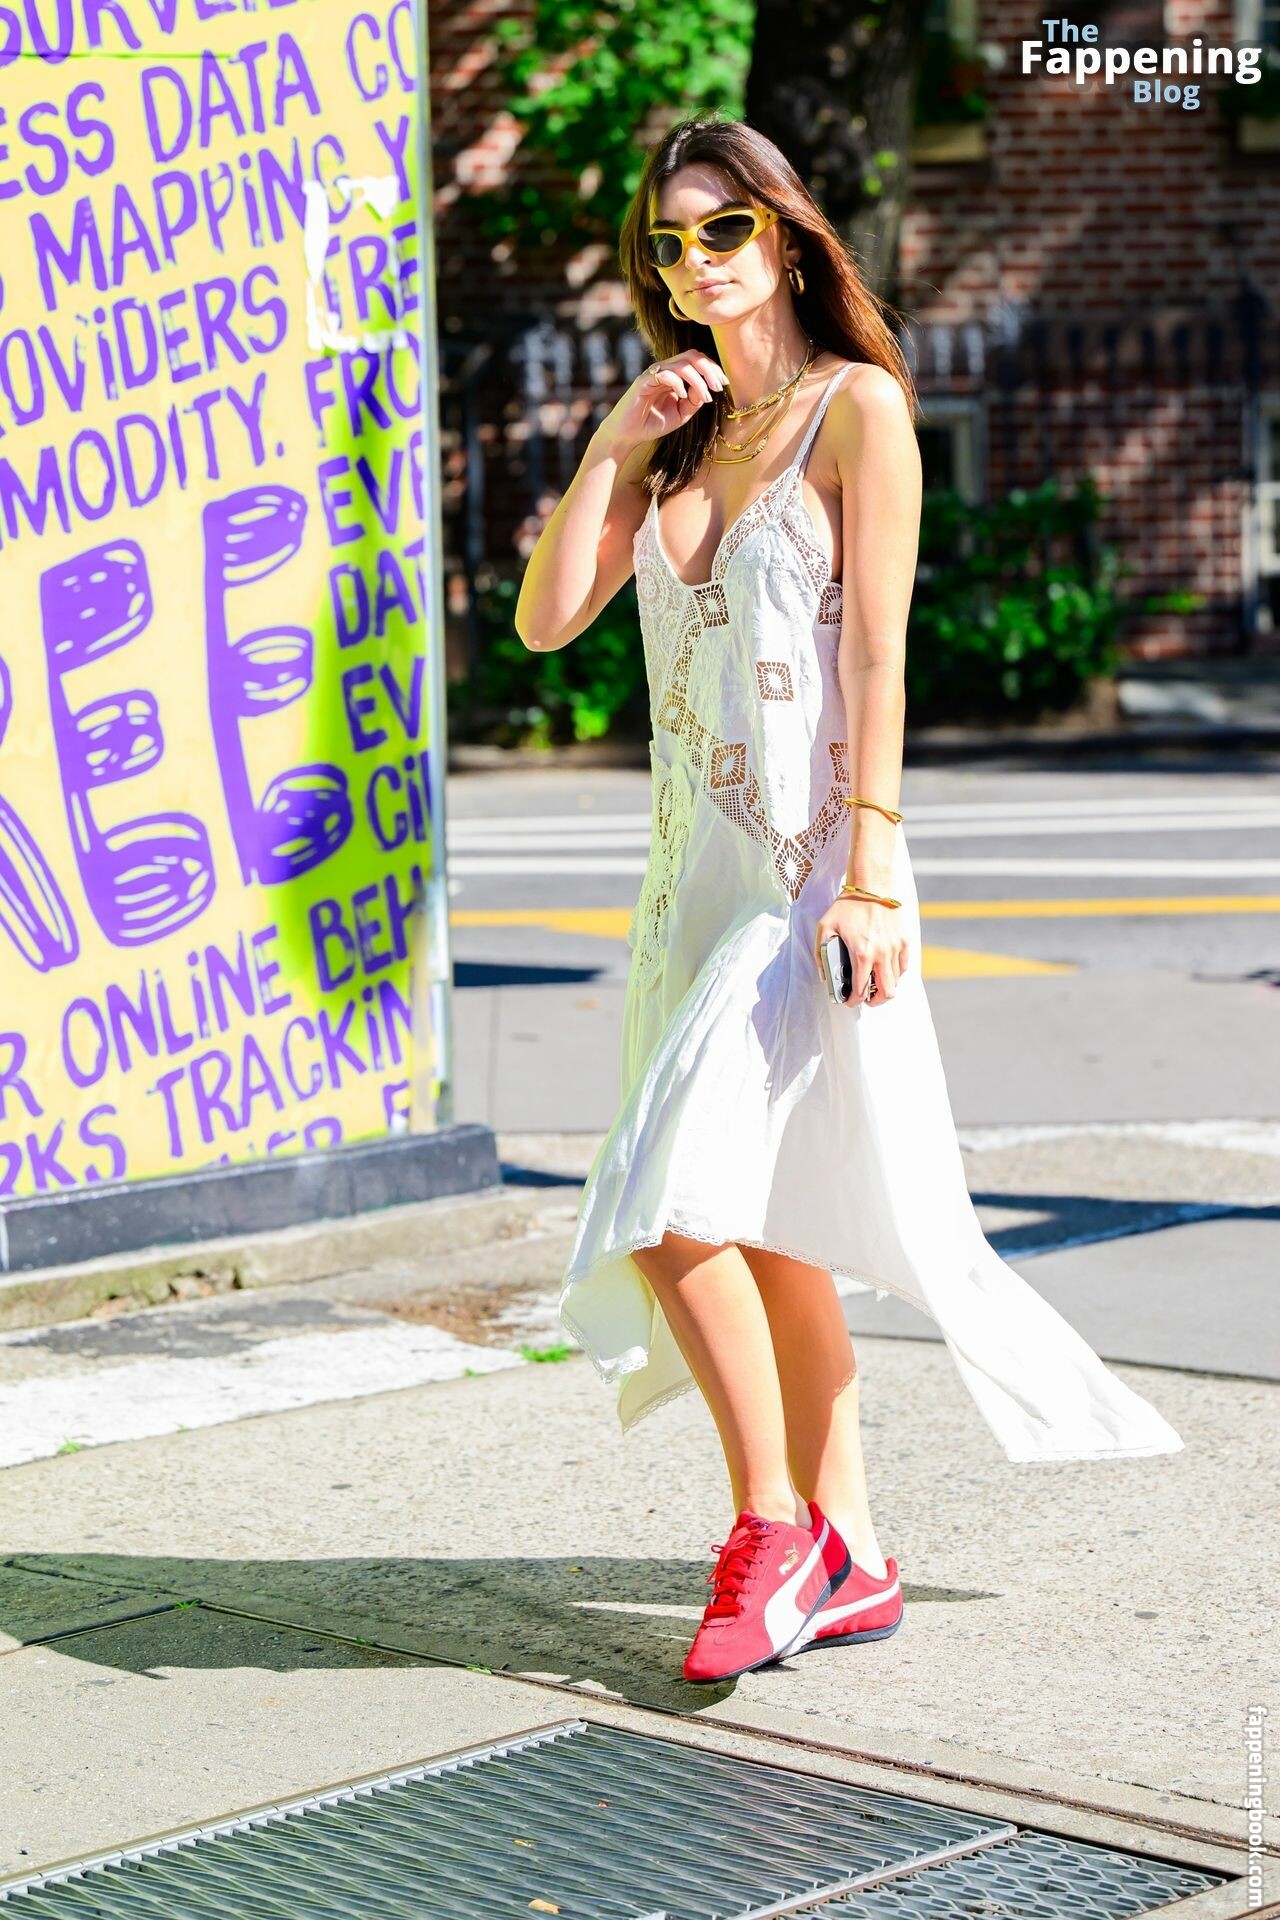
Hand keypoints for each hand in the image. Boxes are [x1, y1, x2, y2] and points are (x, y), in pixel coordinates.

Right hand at [600, 350, 727, 449]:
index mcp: (674, 375)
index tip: (724, 384)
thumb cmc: (652, 423)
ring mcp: (653, 374)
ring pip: (681, 364)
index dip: (712, 368)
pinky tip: (683, 397)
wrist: (627, 435)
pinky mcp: (643, 382)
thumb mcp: (681, 414)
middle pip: (691, 356)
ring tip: (705, 396)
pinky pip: (664, 374)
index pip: (696, 360)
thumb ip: (694, 401)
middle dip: (709, 370)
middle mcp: (664, 370)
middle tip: (718, 387)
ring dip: (698, 379)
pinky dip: (678, 383)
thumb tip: (708, 390)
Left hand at [814, 896, 908, 1007]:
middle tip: (865, 998)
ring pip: (896, 982)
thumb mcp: (825, 926)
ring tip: (873, 983)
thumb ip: (821, 953)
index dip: (853, 1001)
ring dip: (884, 987)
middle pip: (886, 993)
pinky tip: (884, 968)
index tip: (849, 1001)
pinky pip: (903, 966)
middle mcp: (882, 955)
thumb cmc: (848, 904)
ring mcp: (895, 948)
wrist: (873, 884)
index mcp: (862, 954)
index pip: (860, 990)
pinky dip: (895, 973)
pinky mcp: (904, 941)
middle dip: (874, 1001)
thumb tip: (824, 975)